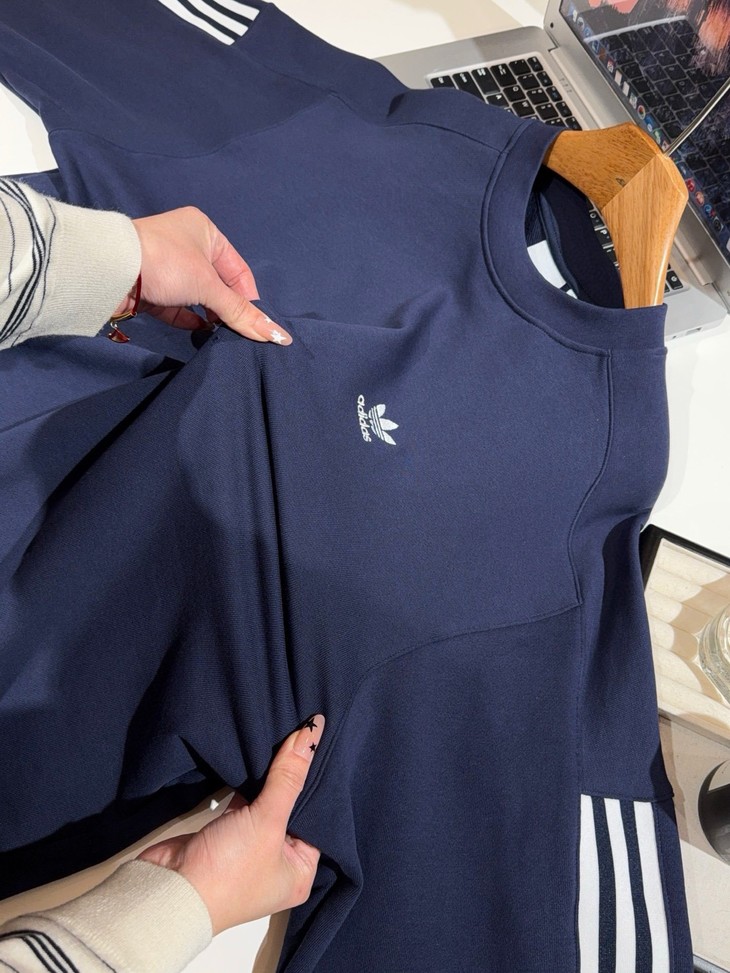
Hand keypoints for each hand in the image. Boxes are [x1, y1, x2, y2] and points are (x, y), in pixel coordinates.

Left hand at [113, 206, 291, 344]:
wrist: (109, 268)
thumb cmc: (166, 262)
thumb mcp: (209, 286)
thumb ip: (241, 312)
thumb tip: (277, 335)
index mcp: (205, 231)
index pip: (238, 270)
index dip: (248, 298)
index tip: (254, 323)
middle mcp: (187, 246)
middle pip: (219, 285)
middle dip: (228, 309)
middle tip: (240, 333)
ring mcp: (167, 268)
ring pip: (198, 297)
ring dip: (210, 316)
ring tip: (221, 336)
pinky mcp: (152, 289)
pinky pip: (178, 308)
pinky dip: (190, 321)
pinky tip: (201, 334)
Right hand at [137, 715, 324, 933]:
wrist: (169, 889)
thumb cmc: (228, 871)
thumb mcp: (267, 821)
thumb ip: (288, 777)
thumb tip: (312, 732)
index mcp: (301, 871)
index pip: (320, 820)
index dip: (319, 784)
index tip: (322, 745)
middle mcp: (279, 863)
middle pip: (293, 809)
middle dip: (294, 778)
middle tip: (305, 735)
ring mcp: (250, 849)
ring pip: (268, 804)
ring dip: (270, 779)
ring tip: (285, 739)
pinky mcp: (227, 835)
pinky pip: (246, 803)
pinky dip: (248, 785)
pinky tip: (255, 758)